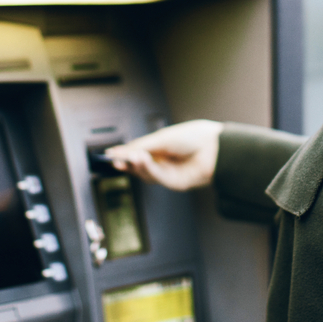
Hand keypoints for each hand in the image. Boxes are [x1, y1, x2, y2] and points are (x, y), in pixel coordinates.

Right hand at [104, 120, 222, 190]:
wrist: (213, 148)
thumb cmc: (192, 138)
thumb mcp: (161, 139)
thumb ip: (140, 147)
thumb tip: (121, 151)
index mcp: (159, 146)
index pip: (136, 151)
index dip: (123, 153)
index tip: (108, 154)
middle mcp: (162, 160)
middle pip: (138, 165)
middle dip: (126, 163)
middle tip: (115, 160)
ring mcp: (167, 172)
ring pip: (145, 173)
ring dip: (136, 166)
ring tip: (133, 157)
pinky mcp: (173, 183)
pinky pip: (156, 178)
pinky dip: (147, 169)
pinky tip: (143, 161)